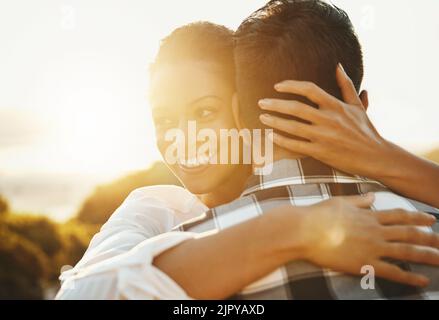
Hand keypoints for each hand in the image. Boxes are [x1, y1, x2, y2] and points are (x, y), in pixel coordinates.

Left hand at [258, 64, 393, 179]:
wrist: (375, 156)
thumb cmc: (365, 130)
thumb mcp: (356, 106)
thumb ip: (346, 85)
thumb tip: (338, 65)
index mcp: (336, 105)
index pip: (309, 89)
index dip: (291, 86)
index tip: (277, 86)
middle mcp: (328, 119)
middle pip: (296, 108)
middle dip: (275, 104)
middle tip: (261, 102)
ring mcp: (323, 136)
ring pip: (293, 127)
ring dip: (274, 121)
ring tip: (262, 116)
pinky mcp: (320, 152)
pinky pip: (296, 145)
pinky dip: (282, 140)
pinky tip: (271, 136)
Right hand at [292, 193, 438, 286]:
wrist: (305, 230)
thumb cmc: (318, 215)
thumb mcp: (340, 202)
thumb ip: (359, 200)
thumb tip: (373, 196)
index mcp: (369, 216)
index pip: (399, 215)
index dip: (417, 217)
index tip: (431, 218)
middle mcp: (375, 230)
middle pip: (409, 233)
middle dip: (430, 237)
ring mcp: (372, 247)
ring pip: (407, 251)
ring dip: (428, 255)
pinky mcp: (365, 263)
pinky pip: (393, 271)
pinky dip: (410, 276)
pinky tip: (423, 280)